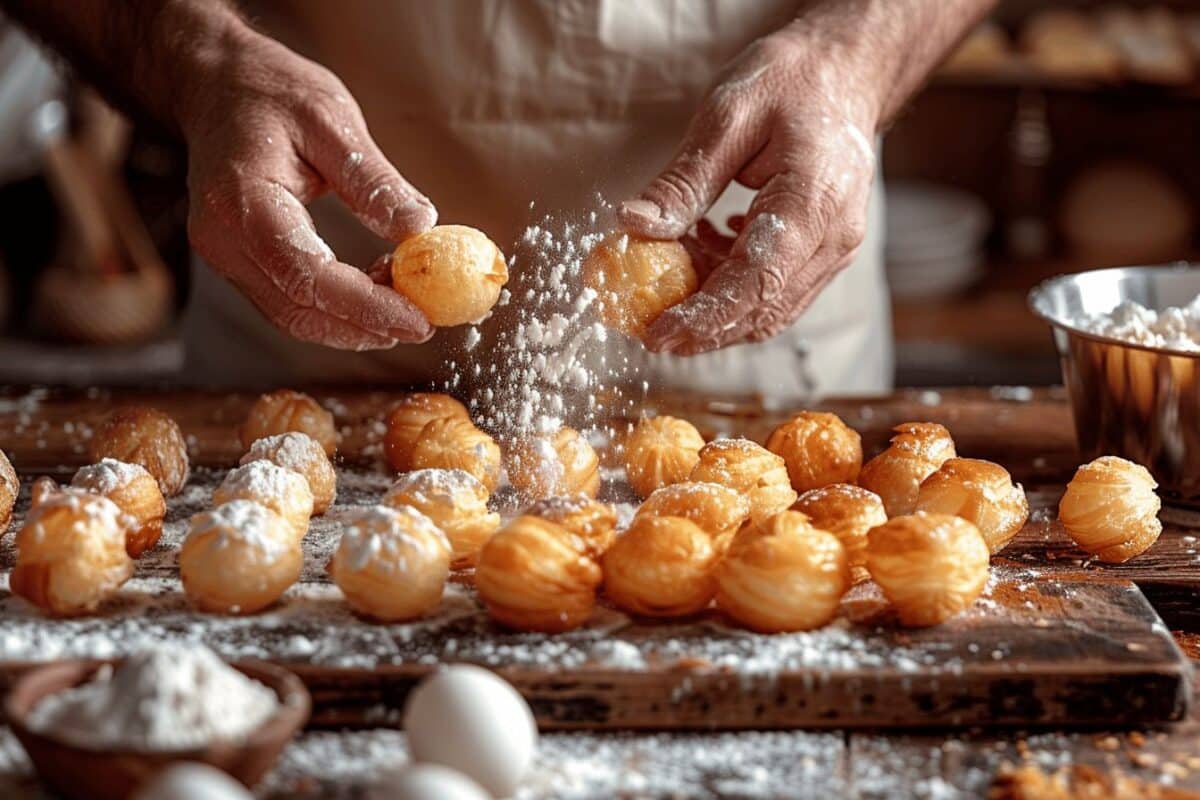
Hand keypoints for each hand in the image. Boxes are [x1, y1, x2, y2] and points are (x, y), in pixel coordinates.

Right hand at [179, 26, 436, 349]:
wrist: (216, 88)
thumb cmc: (273, 93)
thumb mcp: (332, 119)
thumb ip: (373, 179)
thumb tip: (421, 227)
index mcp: (243, 201)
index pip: (308, 275)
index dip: (367, 307)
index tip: (418, 320)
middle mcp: (224, 240)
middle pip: (299, 310)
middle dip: (366, 326)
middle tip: (424, 323)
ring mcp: (224, 257)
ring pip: (293, 317)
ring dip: (353, 324)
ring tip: (405, 302)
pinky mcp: (237, 263)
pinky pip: (288, 303)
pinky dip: (334, 310)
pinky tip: (375, 291)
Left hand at [619, 27, 878, 354]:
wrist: (846, 72)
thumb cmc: (791, 82)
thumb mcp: (727, 116)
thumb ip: (684, 181)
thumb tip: (634, 226)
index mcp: (813, 203)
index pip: (755, 282)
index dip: (703, 317)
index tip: (655, 334)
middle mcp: (832, 239)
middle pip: (763, 310)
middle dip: (703, 330)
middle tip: (647, 331)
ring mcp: (833, 250)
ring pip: (770, 308)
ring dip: (714, 310)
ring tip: (666, 283)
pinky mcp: (823, 251)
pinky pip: (776, 288)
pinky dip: (732, 286)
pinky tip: (700, 252)